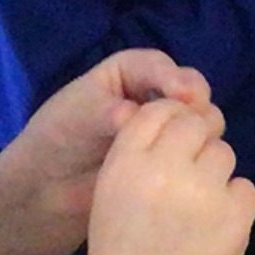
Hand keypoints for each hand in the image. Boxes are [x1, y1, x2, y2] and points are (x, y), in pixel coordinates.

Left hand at [0, 51, 214, 229]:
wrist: (51, 187)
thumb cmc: (59, 138)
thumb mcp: (77, 116)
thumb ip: (106, 112)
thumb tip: (133, 115)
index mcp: (129, 73)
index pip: (158, 66)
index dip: (174, 77)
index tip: (184, 96)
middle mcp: (154, 95)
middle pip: (191, 90)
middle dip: (195, 104)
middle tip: (196, 123)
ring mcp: (168, 128)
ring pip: (202, 119)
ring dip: (202, 129)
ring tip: (195, 146)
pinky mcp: (175, 157)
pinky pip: (198, 149)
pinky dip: (201, 153)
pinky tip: (195, 164)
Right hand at [83, 95, 254, 254]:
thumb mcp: (108, 200)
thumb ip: (134, 159)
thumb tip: (170, 124)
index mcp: (125, 165)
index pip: (157, 112)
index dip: (169, 121)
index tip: (172, 141)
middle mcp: (166, 170)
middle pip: (196, 125)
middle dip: (196, 142)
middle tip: (190, 172)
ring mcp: (206, 192)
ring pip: (224, 153)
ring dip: (215, 172)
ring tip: (198, 207)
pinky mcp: (238, 214)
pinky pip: (244, 186)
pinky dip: (234, 202)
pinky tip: (214, 226)